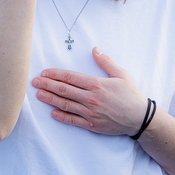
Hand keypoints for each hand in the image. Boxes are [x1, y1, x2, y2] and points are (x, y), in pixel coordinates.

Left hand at [31, 47, 146, 134]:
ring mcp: (90, 112)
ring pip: (65, 104)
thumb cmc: (131, 96)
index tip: (45, 72)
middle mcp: (90, 98)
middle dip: (47, 85)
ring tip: (39, 94)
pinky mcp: (91, 124)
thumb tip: (95, 49)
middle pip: (64, 90)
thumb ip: (106, 62)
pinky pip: (73, 120)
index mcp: (96, 84)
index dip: (56, 74)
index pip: (70, 77)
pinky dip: (61, 116)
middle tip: (34, 82)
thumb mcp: (121, 75)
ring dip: (50, 99)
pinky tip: (52, 112)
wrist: (139, 118)